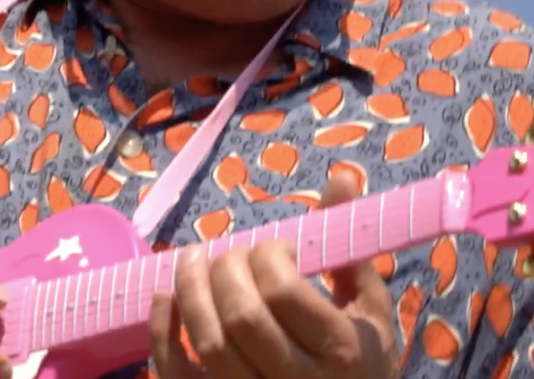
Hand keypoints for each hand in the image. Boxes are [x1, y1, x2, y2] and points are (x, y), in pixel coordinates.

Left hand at [148, 175, 399, 378]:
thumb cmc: (361, 364)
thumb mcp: (371, 309)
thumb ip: (350, 245)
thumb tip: (341, 175)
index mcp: (341, 351)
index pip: (284, 292)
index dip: (269, 257)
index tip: (276, 249)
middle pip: (241, 316)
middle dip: (226, 270)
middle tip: (231, 255)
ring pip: (207, 343)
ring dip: (189, 290)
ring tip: (191, 259)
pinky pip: (178, 374)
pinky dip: (162, 331)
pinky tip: (165, 297)